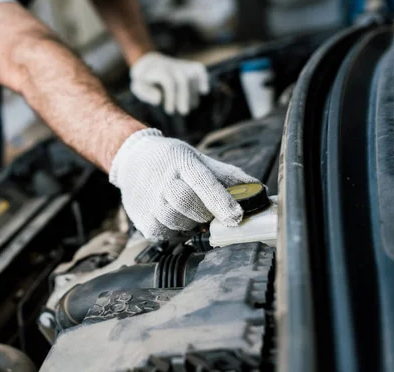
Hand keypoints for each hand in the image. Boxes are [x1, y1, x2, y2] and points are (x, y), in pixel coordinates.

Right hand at [109, 128, 257, 240]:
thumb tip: (259, 190)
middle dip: (203, 212)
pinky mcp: (142, 218)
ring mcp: (150, 200)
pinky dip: (174, 230)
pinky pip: (165, 233)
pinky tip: (173, 217)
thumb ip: (228, 177)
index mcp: (184, 162)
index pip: (203, 182)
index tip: (235, 217)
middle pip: (187, 203)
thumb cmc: (173, 161)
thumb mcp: (199, 160)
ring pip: (176, 222)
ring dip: (189, 223)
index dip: (220, 201)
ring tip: (188, 212)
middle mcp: (164, 180)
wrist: (133, 159)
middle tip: (207, 211)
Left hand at [130, 52, 209, 115]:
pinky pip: (199, 69)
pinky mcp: (188, 66)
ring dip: (193, 94)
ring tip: (189, 107)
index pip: (169, 82)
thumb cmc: (144, 80)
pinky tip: (203, 91)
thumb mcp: (138, 86)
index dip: (171, 97)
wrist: (150, 64)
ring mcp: (181, 64)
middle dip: (184, 97)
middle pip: (182, 80)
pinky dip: (204, 79)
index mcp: (157, 70)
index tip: (169, 110)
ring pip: (192, 77)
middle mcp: (170, 65)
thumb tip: (159, 99)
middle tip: (183, 112)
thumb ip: (145, 92)